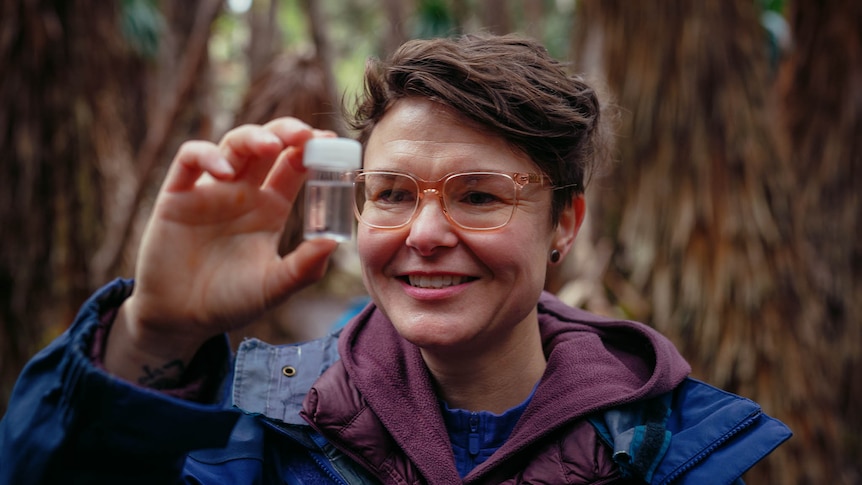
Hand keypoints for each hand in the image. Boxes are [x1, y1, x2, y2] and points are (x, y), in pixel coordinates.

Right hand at [106, 118, 338, 380]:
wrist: (181, 319)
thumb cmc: (231, 301)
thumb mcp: (274, 287)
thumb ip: (304, 267)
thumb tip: (335, 242)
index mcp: (270, 208)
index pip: (294, 167)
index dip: (311, 151)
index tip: (330, 143)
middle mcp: (243, 193)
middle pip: (267, 146)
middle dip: (286, 132)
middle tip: (305, 135)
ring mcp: (211, 191)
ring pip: (232, 145)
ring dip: (252, 138)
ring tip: (271, 146)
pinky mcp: (177, 196)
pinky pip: (189, 161)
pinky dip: (207, 156)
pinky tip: (225, 172)